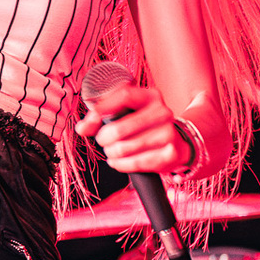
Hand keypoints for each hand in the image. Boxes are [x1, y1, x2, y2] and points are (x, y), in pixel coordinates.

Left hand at [76, 82, 190, 173]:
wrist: (177, 143)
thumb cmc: (144, 126)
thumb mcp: (126, 114)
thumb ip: (101, 117)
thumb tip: (82, 127)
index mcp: (151, 96)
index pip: (124, 95)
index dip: (103, 106)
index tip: (91, 118)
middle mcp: (162, 112)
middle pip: (120, 127)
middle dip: (104, 138)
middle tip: (103, 140)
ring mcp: (168, 132)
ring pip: (125, 148)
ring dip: (111, 152)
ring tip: (112, 151)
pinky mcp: (170, 153)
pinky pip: (136, 163)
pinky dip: (121, 164)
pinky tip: (118, 161)